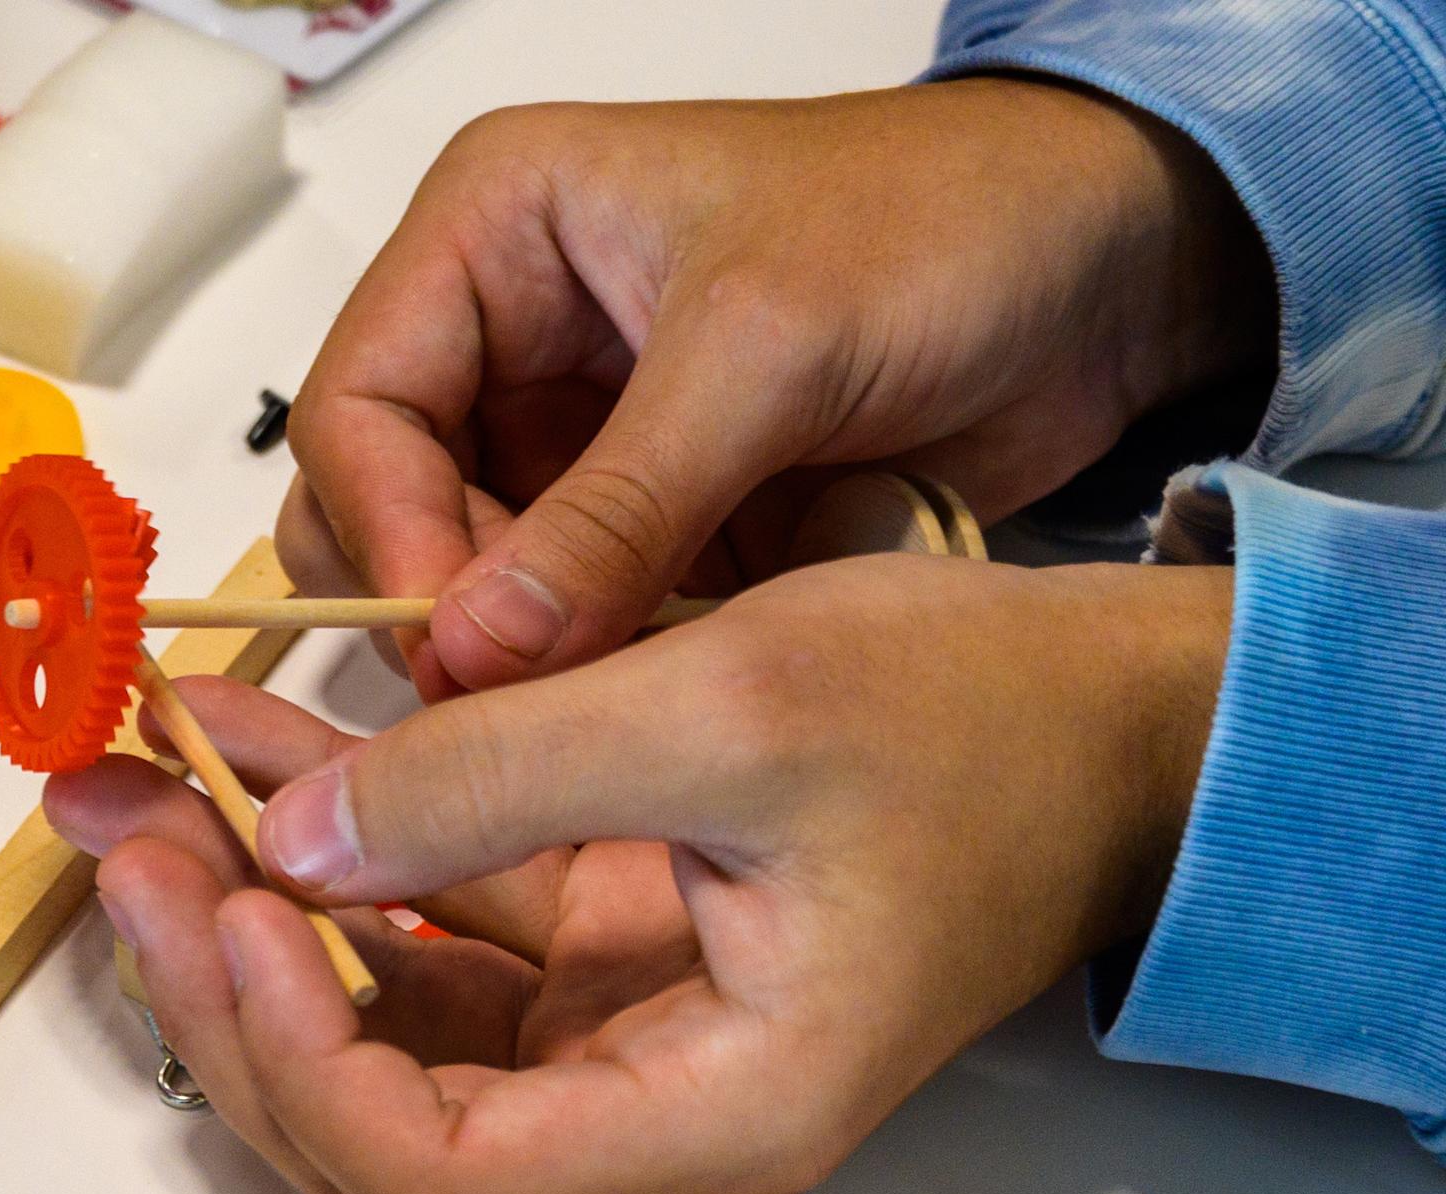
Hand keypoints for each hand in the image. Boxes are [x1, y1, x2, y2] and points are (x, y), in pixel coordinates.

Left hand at [47, 558, 1230, 1193]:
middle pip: (374, 1130)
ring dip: (250, 917)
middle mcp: (643, 1118)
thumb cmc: (982, 723)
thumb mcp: (736, 703)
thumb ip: (501, 774)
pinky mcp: (600, 965)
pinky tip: (248, 740)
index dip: (306, 1068)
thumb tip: (287, 837)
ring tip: (140, 782)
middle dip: (228, 993)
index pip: (442, 1181)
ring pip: (378, 1034)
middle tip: (123, 835)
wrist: (1120, 727)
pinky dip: (334, 851)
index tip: (242, 908)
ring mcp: (613, 1046)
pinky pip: (429, 939)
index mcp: (710, 1117)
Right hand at [281, 80, 1270, 696]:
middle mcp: (507, 341)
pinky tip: (638, 706)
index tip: (454, 648)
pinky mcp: (632, 530)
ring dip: (509, 659)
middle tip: (510, 699)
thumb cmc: (947, 226)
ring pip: (460, 588)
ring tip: (592, 704)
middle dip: (435, 611)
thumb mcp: (766, 350)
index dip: (387, 536)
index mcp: (497, 236)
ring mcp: (566, 446)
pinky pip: (556, 629)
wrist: (1099, 276)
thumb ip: (617, 508)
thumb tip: (477, 648)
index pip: (356, 409)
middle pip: (377, 512)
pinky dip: (582, 678)